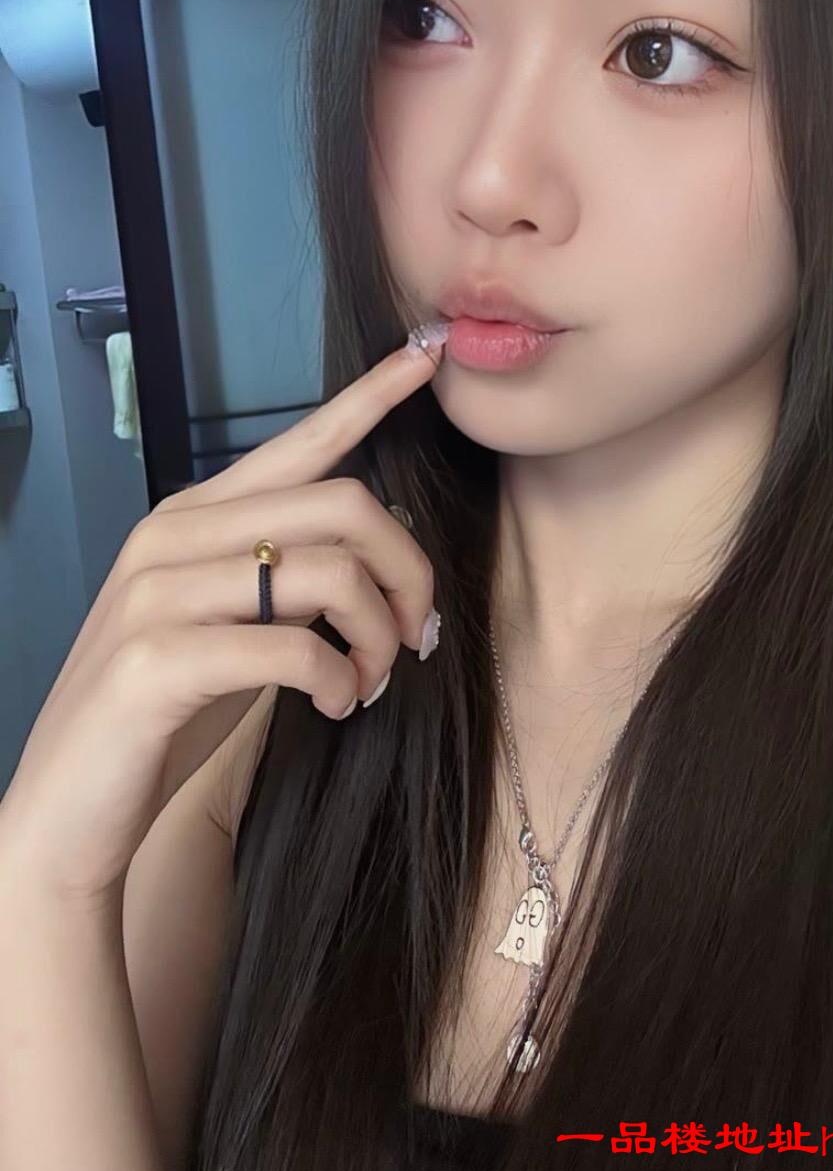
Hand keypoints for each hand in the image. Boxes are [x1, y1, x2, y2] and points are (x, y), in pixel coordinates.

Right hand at [0, 328, 448, 905]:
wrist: (68, 813)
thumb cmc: (165, 716)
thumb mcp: (229, 624)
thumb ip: (285, 575)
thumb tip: (383, 558)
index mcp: (194, 516)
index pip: (300, 442)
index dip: (370, 398)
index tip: (427, 357)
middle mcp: (173, 535)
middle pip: (344, 506)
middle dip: (408, 570)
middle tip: (416, 636)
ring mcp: (158, 593)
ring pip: (330, 574)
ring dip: (379, 637)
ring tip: (370, 682)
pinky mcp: (157, 660)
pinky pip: (293, 647)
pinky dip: (337, 681)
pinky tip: (335, 706)